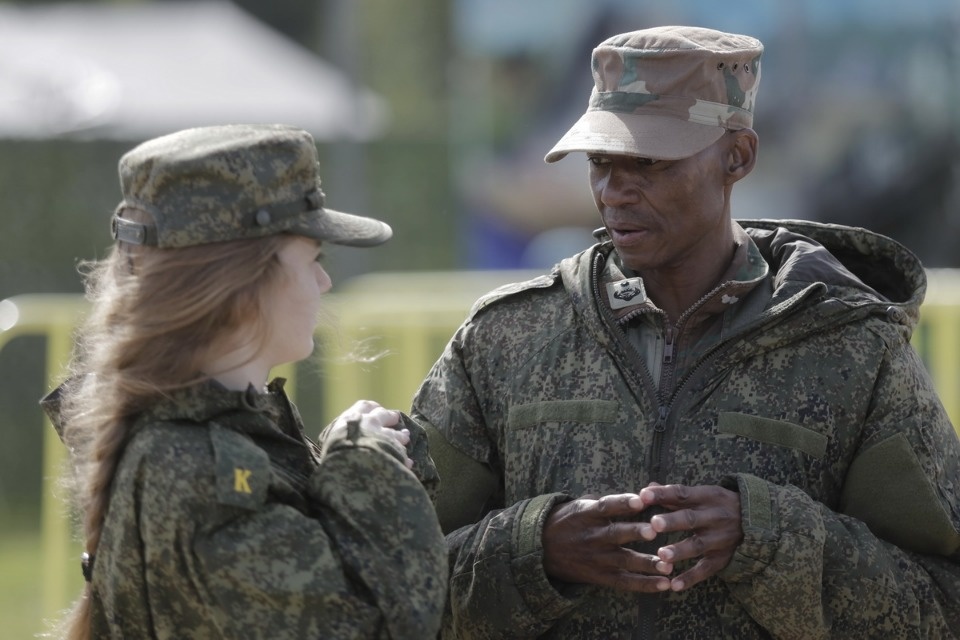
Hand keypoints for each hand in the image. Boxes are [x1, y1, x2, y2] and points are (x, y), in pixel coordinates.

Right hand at [327, 400, 412, 468]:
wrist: (345, 464)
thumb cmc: (333, 453)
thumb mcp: (330, 441)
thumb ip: (339, 437)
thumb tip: (341, 439)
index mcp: (351, 419)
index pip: (364, 406)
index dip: (371, 407)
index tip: (376, 408)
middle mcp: (370, 423)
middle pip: (383, 415)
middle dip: (389, 417)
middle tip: (395, 419)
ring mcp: (384, 436)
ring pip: (396, 433)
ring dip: (401, 436)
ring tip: (405, 437)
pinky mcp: (395, 451)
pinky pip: (401, 454)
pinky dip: (404, 458)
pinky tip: (408, 463)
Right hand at [542, 494, 671, 592]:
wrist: (541, 548)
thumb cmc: (569, 521)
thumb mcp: (582, 504)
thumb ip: (611, 500)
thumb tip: (647, 491)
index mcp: (587, 514)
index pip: (606, 506)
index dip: (622, 503)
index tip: (640, 500)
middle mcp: (592, 536)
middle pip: (616, 534)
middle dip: (634, 532)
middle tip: (653, 531)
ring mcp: (596, 558)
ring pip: (624, 561)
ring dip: (646, 563)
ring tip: (668, 565)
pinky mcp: (600, 576)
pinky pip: (624, 582)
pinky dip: (644, 584)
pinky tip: (664, 584)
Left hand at [639, 483, 742, 591]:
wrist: (757, 521)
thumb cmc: (718, 505)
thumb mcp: (702, 494)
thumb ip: (673, 494)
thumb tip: (647, 489)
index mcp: (706, 497)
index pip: (682, 493)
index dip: (663, 494)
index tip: (644, 495)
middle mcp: (714, 517)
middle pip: (690, 519)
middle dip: (672, 522)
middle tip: (654, 524)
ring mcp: (719, 539)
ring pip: (698, 545)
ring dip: (680, 550)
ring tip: (662, 555)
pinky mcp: (722, 558)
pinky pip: (706, 569)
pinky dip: (690, 578)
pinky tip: (673, 585)